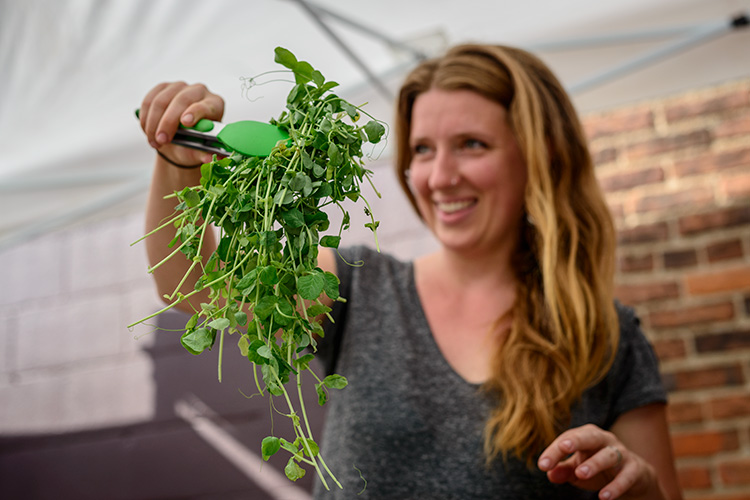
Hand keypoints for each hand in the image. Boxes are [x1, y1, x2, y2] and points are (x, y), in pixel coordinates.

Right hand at [139, 81, 224, 165]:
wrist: (180, 141)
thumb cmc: (194, 144)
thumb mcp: (198, 151)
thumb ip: (203, 154)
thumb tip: (208, 159)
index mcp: (215, 105)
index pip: (206, 105)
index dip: (196, 112)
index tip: (186, 123)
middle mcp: (199, 91)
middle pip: (181, 100)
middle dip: (168, 122)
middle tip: (161, 141)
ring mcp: (180, 87)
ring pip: (161, 101)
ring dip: (153, 123)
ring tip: (154, 142)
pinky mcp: (163, 88)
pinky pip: (149, 100)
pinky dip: (146, 117)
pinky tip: (147, 131)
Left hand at [538, 424, 660, 499]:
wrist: (634, 476)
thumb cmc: (598, 468)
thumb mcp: (578, 469)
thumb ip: (563, 470)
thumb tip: (550, 474)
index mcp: (587, 436)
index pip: (567, 439)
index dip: (554, 451)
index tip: (542, 465)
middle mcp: (604, 440)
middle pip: (590, 436)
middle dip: (576, 440)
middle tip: (564, 447)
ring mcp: (621, 453)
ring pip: (609, 455)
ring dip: (595, 464)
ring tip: (580, 474)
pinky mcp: (635, 469)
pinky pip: (626, 476)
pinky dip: (616, 486)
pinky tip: (604, 497)